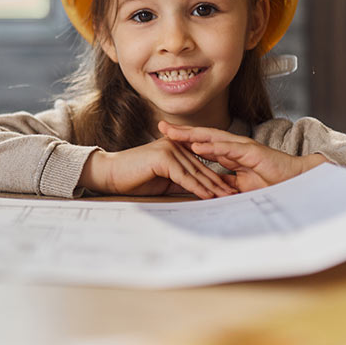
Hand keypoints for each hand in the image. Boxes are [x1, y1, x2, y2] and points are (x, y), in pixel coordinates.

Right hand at [83, 137, 236, 199]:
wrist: (110, 174)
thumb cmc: (134, 179)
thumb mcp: (164, 180)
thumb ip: (181, 181)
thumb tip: (200, 192)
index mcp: (176, 147)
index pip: (200, 165)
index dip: (215, 179)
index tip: (228, 192)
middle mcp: (175, 145)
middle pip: (201, 168)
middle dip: (218, 184)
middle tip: (235, 196)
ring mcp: (169, 149)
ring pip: (196, 172)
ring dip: (212, 187)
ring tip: (226, 199)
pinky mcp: (163, 158)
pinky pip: (184, 176)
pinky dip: (197, 188)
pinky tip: (208, 197)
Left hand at [157, 122, 324, 191]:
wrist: (297, 180)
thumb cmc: (272, 182)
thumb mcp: (240, 185)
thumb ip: (224, 181)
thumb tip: (207, 185)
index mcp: (230, 153)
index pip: (202, 143)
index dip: (184, 139)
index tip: (165, 136)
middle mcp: (234, 146)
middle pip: (203, 136)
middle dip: (181, 131)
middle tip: (160, 126)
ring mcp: (243, 147)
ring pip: (212, 138)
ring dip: (191, 135)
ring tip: (172, 133)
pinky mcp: (252, 153)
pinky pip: (228, 149)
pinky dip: (211, 147)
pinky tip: (196, 146)